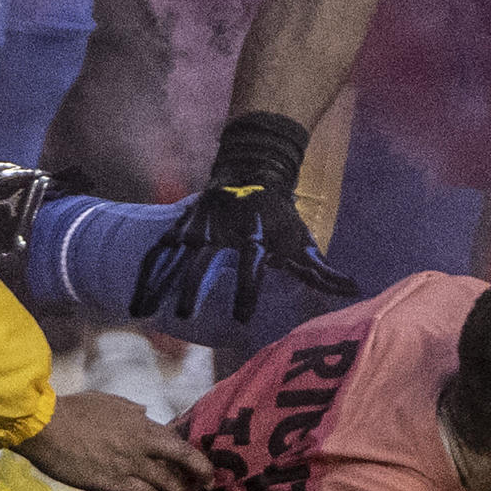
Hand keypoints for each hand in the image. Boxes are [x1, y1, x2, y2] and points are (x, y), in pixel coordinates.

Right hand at [17, 392, 214, 490]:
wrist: (46, 427)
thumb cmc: (72, 410)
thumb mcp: (106, 401)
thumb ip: (129, 409)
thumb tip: (145, 412)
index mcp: (139, 421)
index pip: (176, 440)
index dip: (192, 454)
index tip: (201, 464)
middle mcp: (140, 444)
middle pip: (181, 460)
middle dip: (199, 474)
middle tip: (208, 485)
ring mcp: (129, 465)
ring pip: (167, 483)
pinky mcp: (115, 484)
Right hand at [131, 113, 355, 324]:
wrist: (251, 171)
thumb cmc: (280, 217)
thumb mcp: (302, 241)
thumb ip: (322, 271)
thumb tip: (355, 289)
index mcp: (254, 236)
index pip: (250, 264)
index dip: (246, 290)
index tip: (240, 319)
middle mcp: (222, 231)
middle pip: (204, 260)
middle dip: (193, 287)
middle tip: (184, 316)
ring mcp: (197, 228)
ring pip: (173, 256)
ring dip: (159, 284)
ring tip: (141, 313)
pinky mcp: (181, 228)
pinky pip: (159, 253)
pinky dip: (146, 276)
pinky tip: (135, 304)